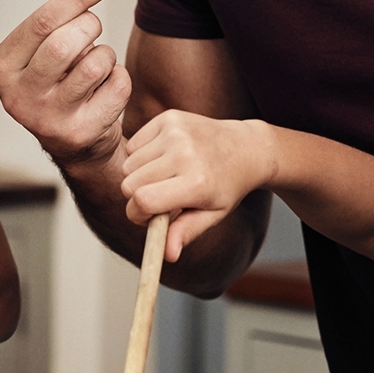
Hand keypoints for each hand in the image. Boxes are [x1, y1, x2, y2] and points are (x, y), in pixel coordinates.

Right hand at [0, 0, 130, 165]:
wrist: (74, 142)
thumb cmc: (59, 82)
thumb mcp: (49, 44)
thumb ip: (67, 5)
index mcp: (4, 66)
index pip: (42, 21)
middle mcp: (19, 95)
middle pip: (66, 42)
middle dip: (90, 26)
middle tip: (93, 29)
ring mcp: (48, 118)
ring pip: (95, 64)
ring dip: (105, 55)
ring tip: (95, 66)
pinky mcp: (81, 132)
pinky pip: (117, 85)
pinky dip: (119, 78)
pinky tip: (104, 89)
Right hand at [122, 110, 276, 260]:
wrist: (245, 147)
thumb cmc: (227, 185)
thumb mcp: (213, 214)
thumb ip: (186, 232)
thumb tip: (166, 255)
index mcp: (197, 182)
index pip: (143, 201)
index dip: (138, 214)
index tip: (148, 217)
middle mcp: (184, 153)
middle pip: (129, 184)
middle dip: (138, 196)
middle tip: (160, 196)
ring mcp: (175, 131)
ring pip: (128, 164)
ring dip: (139, 175)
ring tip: (165, 176)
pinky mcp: (168, 117)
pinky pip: (132, 145)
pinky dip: (141, 155)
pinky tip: (164, 158)